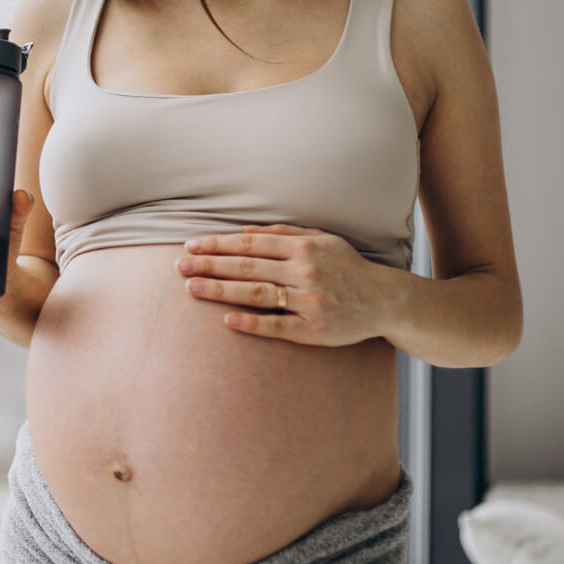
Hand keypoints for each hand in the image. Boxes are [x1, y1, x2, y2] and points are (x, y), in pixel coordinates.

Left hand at [175, 223, 387, 346]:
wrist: (384, 300)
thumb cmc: (346, 267)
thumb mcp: (320, 239)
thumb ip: (282, 234)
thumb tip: (243, 233)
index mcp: (303, 247)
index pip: (249, 245)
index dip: (217, 245)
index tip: (191, 246)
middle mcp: (304, 271)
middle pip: (246, 268)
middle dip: (209, 265)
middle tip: (179, 266)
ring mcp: (309, 301)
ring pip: (256, 294)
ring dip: (220, 290)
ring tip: (191, 288)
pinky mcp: (314, 330)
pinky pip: (277, 326)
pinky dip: (251, 323)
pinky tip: (227, 321)